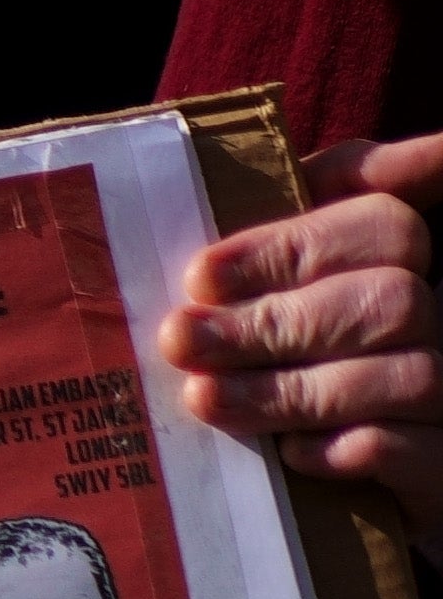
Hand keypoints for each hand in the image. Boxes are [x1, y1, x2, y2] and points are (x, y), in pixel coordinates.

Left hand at [163, 131, 442, 527]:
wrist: (330, 457)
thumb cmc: (292, 336)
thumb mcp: (290, 260)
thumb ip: (320, 193)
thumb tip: (372, 141)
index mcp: (406, 257)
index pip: (384, 228)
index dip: (291, 248)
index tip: (199, 277)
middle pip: (392, 301)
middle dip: (274, 324)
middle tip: (178, 342)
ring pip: (411, 375)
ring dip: (294, 391)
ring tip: (205, 400)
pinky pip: (419, 451)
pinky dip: (350, 450)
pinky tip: (289, 455)